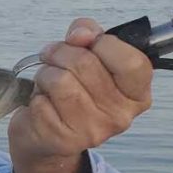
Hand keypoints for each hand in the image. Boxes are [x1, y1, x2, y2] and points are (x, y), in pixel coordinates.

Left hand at [8, 18, 152, 172]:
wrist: (44, 136)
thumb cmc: (70, 90)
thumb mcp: (85, 56)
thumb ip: (89, 35)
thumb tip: (81, 33)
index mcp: (137, 94)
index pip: (131, 61)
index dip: (103, 43)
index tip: (85, 42)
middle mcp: (121, 115)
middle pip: (85, 64)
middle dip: (59, 52)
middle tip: (51, 57)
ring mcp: (93, 130)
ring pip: (60, 80)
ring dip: (45, 74)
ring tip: (46, 81)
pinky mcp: (63, 139)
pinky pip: (41, 101)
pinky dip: (35, 96)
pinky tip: (42, 104)